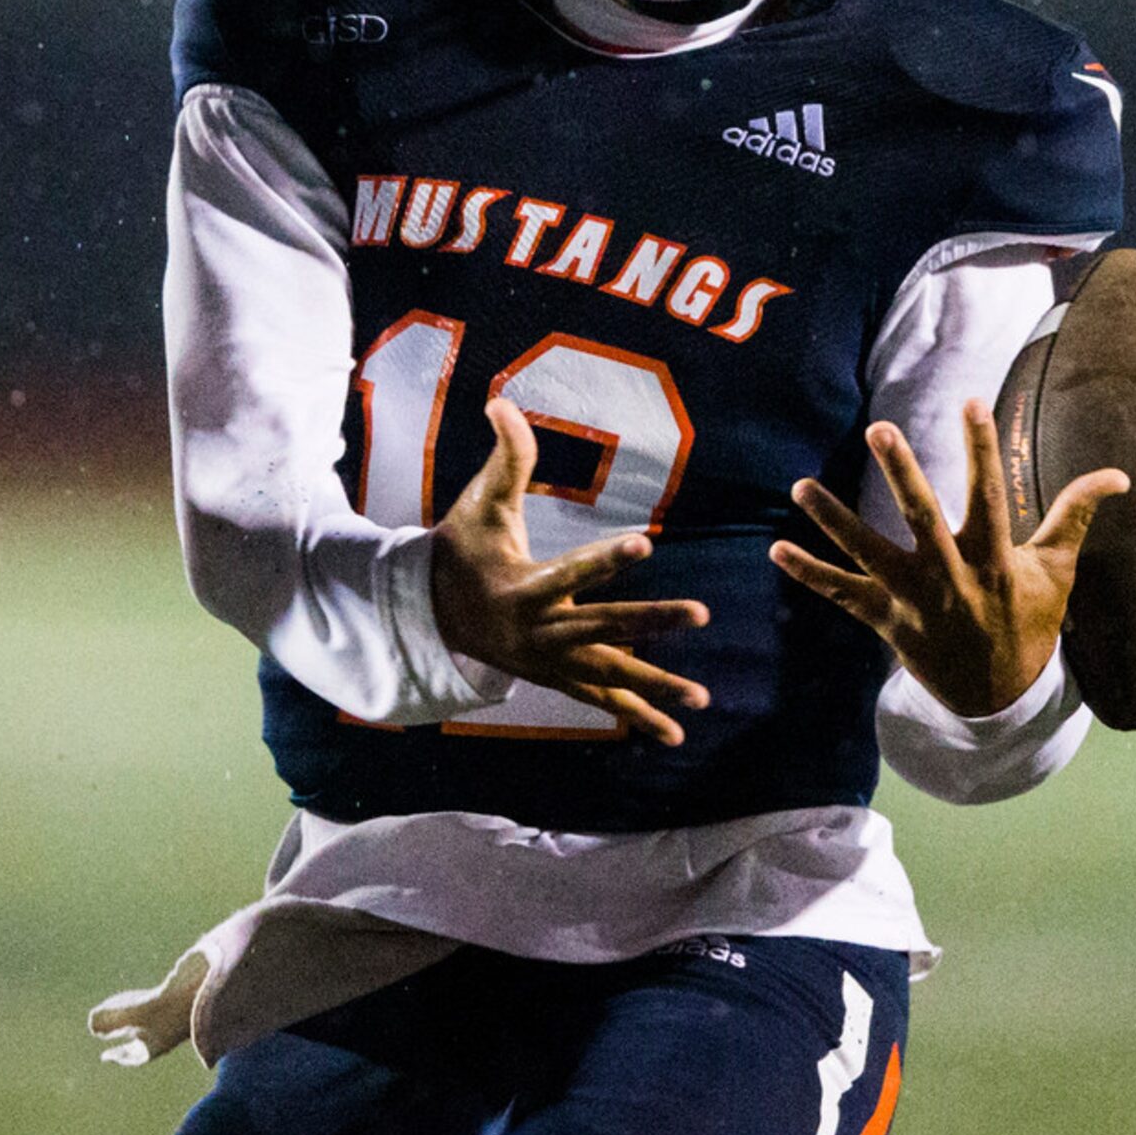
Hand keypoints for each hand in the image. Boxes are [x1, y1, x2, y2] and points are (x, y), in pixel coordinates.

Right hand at [430, 397, 709, 745]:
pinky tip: (676, 735)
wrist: (433, 614)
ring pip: (609, 675)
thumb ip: (504, 456)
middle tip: (702, 612)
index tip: (646, 543)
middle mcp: (540, 632)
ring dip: (656, 686)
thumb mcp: (479, 503)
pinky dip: (638, 718)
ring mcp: (550, 662)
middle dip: (652, 622)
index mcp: (523, 587)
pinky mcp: (558, 678)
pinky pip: (602, 701)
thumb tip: (500, 399)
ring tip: (702, 699)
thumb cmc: (463, 550)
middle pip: (603, 627)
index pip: (571, 571)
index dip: (606, 560)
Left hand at [770, 399, 1128, 716]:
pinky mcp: (887, 621)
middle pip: (922, 517)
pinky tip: (777, 547)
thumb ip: (1076, 514)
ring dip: (833, 520)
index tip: (972, 402)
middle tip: (879, 428)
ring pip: (868, 554)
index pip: (990, 494)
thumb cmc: (1030, 621)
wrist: (1001, 698)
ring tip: (801, 486)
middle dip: (901, 472)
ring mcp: (914, 601)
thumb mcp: (1057, 570)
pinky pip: (840, 594)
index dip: (982, 449)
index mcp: (994, 558)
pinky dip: (808, 573)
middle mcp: (951, 576)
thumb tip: (1119, 474)